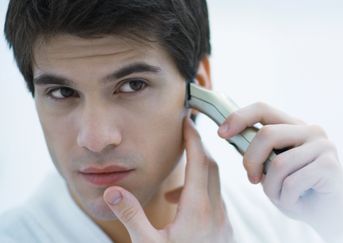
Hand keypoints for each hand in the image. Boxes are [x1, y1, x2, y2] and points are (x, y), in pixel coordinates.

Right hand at [103, 117, 233, 242]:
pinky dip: (198, 192)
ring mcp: (222, 221)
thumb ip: (131, 216)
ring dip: (197, 172)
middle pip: (210, 168)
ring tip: (172, 182)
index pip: (200, 162)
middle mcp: (216, 211)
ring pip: (213, 184)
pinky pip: (213, 200)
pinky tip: (179, 205)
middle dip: (197, 148)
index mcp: (198, 210)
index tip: (186, 122)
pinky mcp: (222, 230)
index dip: (194, 139)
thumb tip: (111, 191)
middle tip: (182, 136)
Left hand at [218, 102, 342, 242]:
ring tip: (284, 197)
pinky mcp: (330, 165)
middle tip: (252, 179)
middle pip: (266, 134)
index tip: (221, 133)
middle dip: (251, 160)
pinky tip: (298, 202)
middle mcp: (311, 130)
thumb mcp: (271, 170)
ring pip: (278, 164)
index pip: (263, 108)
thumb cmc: (298, 193)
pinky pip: (291, 182)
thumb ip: (258, 152)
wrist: (332, 217)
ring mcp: (323, 146)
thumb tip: (229, 134)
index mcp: (295, 126)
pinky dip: (287, 199)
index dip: (239, 117)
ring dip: (272, 189)